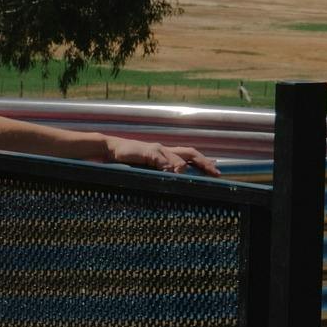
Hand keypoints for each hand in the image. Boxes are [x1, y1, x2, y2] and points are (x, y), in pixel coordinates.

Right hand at [105, 136, 220, 176]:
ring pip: (177, 156)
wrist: (111, 149)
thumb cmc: (128, 158)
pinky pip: (161, 159)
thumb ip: (159, 169)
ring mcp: (156, 150)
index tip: (215, 168)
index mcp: (166, 153)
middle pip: (189, 153)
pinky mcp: (147, 152)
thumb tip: (173, 178)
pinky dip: (169, 165)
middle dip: (203, 162)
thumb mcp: (146, 165)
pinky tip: (174, 171)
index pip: (189, 154)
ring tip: (199, 173)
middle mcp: (164, 149)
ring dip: (188, 166)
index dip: (203, 161)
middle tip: (215, 172)